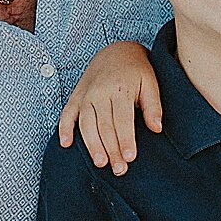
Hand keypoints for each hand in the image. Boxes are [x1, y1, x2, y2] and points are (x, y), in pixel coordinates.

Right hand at [58, 40, 161, 174]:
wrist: (117, 51)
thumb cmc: (138, 71)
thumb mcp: (151, 83)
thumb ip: (153, 106)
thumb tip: (156, 128)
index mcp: (120, 89)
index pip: (122, 120)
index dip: (125, 140)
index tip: (130, 158)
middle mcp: (99, 92)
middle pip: (104, 126)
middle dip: (112, 150)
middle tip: (119, 170)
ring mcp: (85, 95)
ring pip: (86, 124)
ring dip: (92, 145)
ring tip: (100, 163)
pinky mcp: (76, 96)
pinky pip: (67, 114)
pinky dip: (64, 129)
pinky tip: (66, 144)